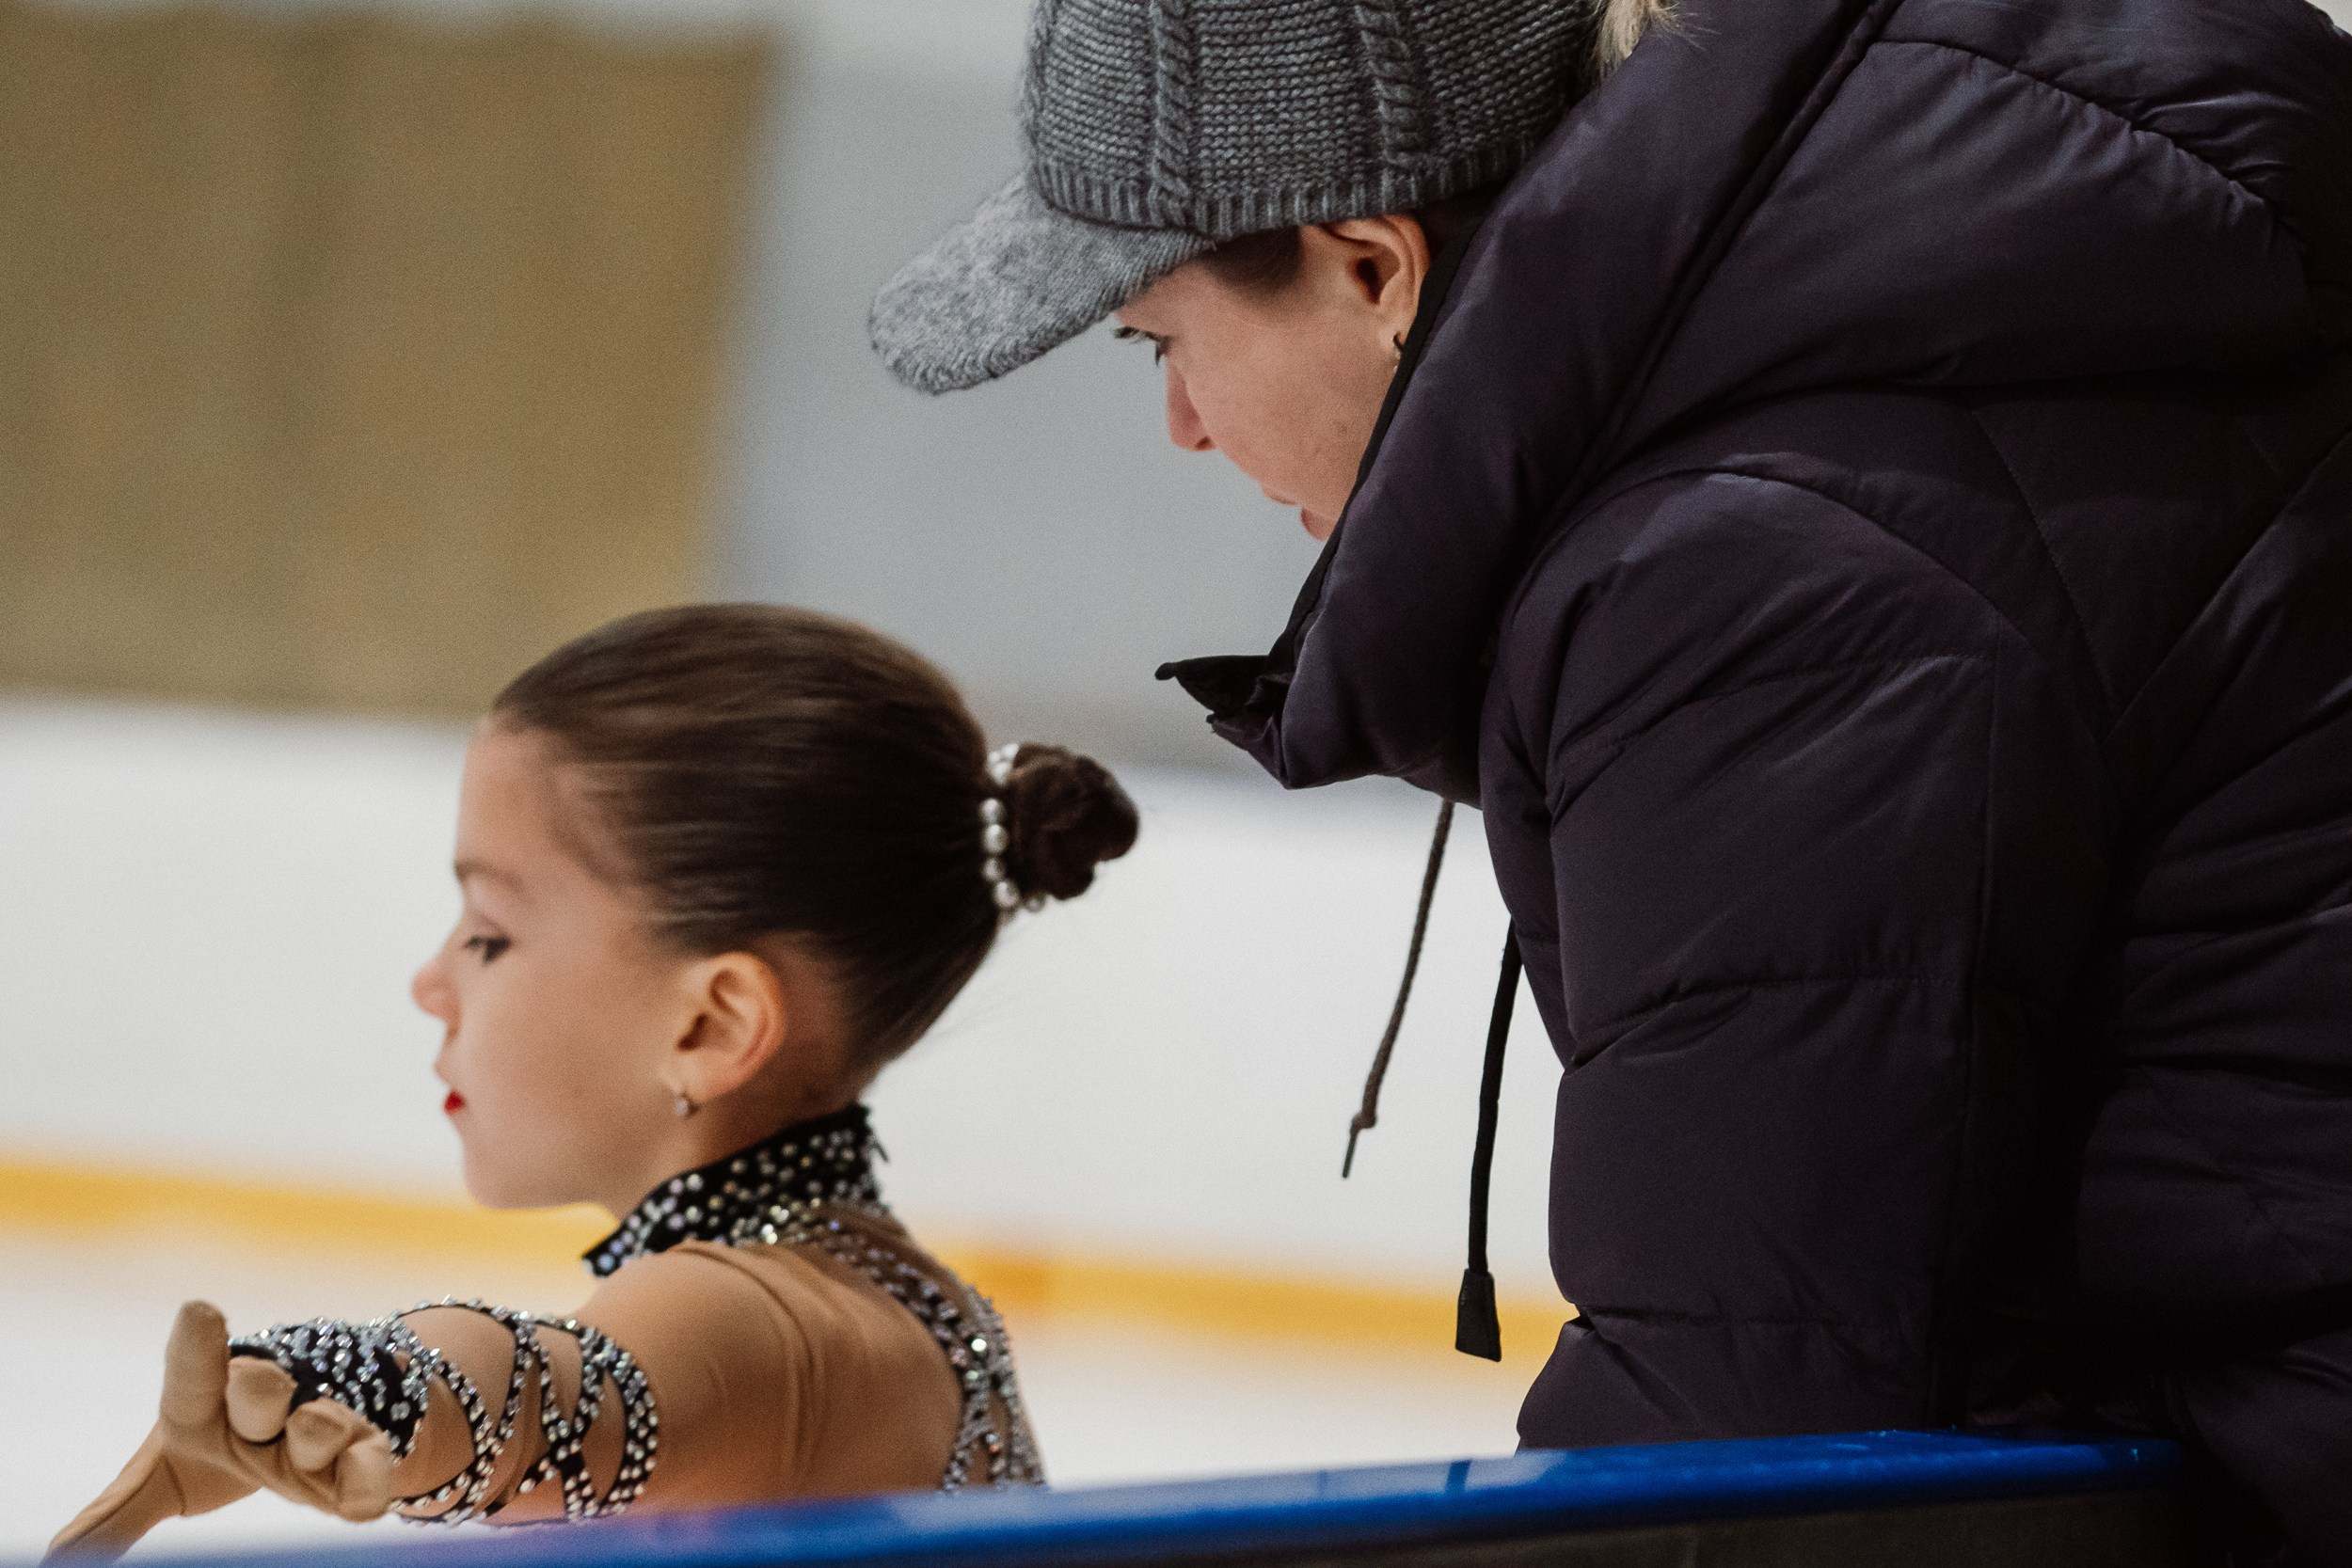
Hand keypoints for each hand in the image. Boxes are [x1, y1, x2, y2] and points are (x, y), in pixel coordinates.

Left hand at [45, 1302, 394, 1560]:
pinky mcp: (359, 1456)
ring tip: (311, 1428)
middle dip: (259, 1386)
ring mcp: (317, 1427)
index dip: (197, 1346)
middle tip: (255, 1380)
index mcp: (204, 1401)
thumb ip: (115, 1515)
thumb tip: (54, 1560)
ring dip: (317, 1428)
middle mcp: (264, 1405)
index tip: (199, 1311)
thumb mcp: (165, 1477)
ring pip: (320, 1423)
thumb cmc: (220, 1446)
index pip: (194, 1372)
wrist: (310, 1428)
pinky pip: (367, 1465)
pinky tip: (362, 1504)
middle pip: (260, 1389)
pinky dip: (367, 1480)